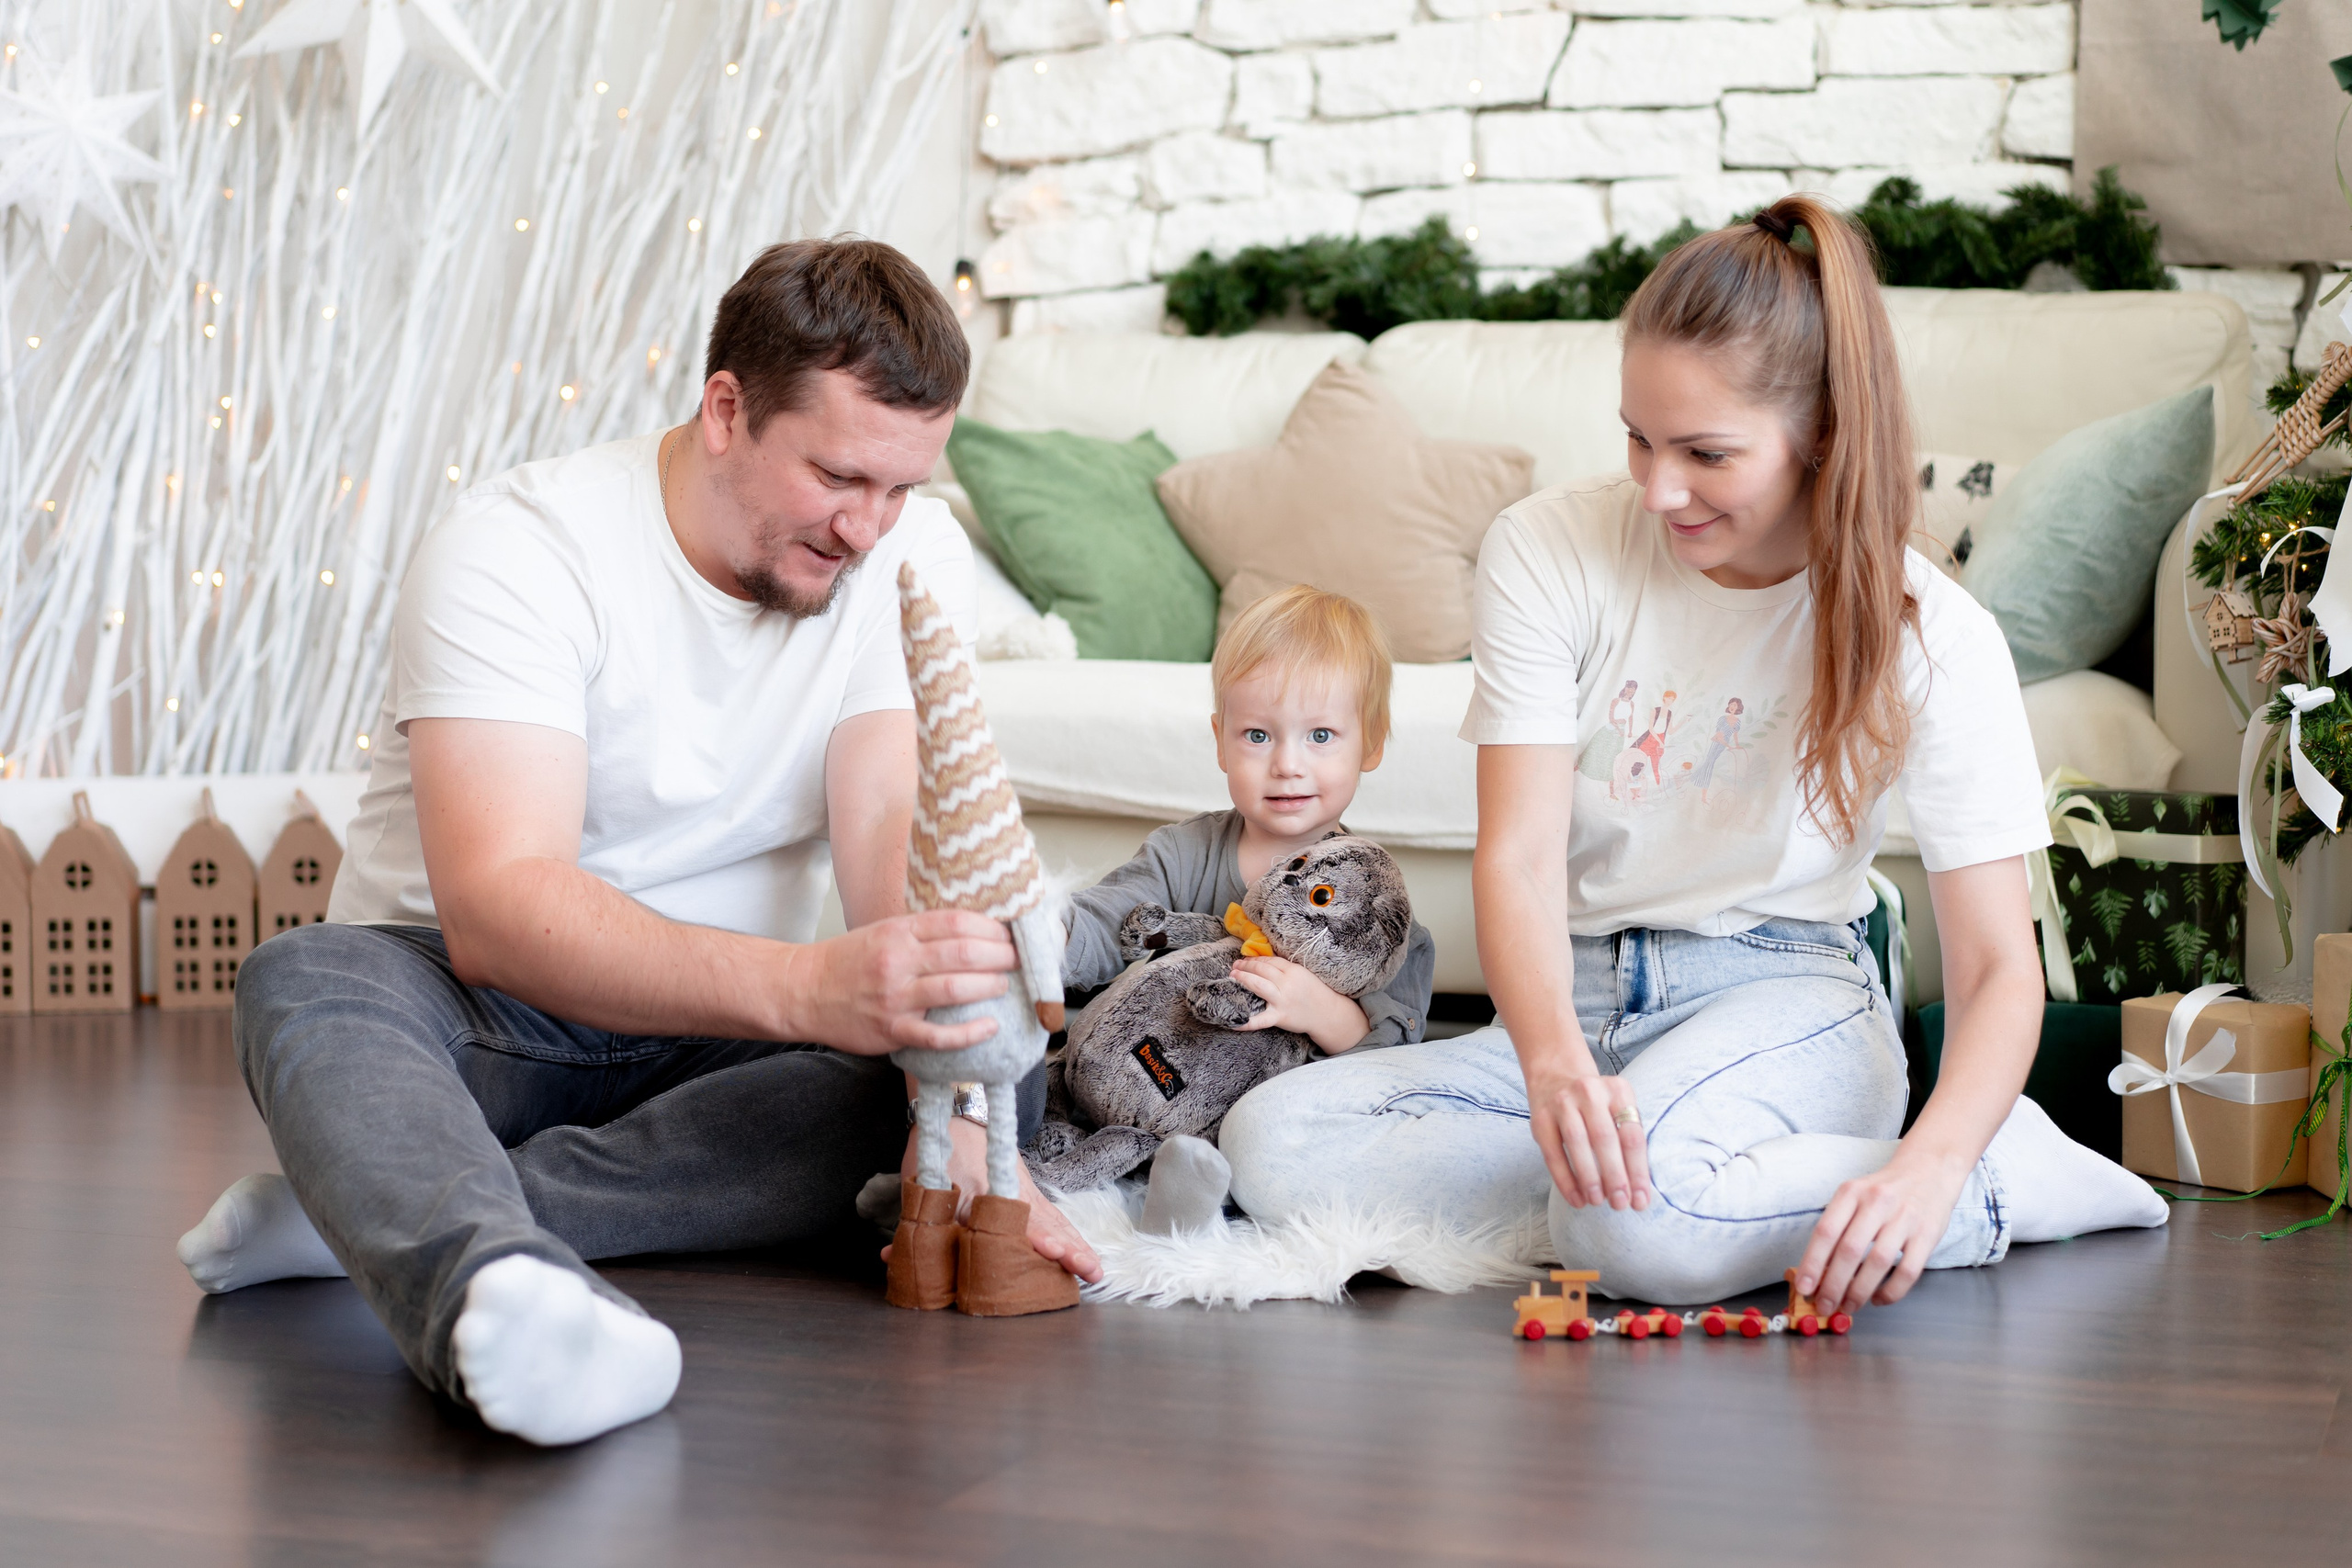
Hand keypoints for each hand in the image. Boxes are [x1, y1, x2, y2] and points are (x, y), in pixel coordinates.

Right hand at [784, 910, 1013, 1054]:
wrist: (803, 991)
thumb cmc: (849, 961)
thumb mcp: (884, 932)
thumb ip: (923, 932)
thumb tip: (974, 931)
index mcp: (899, 931)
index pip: (956, 922)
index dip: (991, 927)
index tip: (1009, 933)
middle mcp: (898, 961)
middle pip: (963, 953)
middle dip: (1001, 955)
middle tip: (1018, 960)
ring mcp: (895, 997)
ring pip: (955, 989)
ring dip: (990, 986)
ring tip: (1006, 985)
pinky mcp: (892, 1030)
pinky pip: (938, 1035)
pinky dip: (969, 1032)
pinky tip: (989, 1027)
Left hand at [889, 1119, 1102, 1282]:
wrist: (956, 1111)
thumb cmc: (941, 1151)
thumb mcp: (926, 1187)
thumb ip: (917, 1227)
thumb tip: (890, 1259)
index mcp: (995, 1194)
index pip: (1023, 1221)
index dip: (1039, 1240)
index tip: (1055, 1254)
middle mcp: (1017, 1195)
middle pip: (1050, 1226)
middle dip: (1070, 1251)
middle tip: (1091, 1272)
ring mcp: (1026, 1192)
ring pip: (1056, 1223)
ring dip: (1075, 1246)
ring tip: (1095, 1271)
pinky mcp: (1026, 1191)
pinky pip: (1053, 1216)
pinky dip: (1068, 1234)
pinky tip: (1079, 1252)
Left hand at [1227, 955, 1370, 1053]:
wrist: (1327, 1014)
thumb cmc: (1313, 992)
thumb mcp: (1301, 974)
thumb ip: (1284, 968)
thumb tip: (1261, 962)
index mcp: (1293, 970)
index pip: (1269, 961)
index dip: (1255, 959)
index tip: (1245, 959)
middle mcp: (1287, 983)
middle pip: (1261, 970)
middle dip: (1245, 966)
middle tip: (1234, 966)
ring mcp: (1282, 1000)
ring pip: (1258, 985)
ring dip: (1243, 979)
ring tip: (1232, 977)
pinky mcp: (1280, 1016)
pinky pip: (1260, 1019)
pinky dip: (1246, 1021)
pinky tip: (1233, 1021)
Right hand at [1523, 1053, 1649, 1211]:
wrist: (1556, 1074)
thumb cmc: (1596, 1103)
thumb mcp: (1617, 1108)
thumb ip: (1627, 1140)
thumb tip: (1636, 1189)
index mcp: (1618, 1090)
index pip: (1632, 1135)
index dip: (1638, 1171)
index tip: (1640, 1201)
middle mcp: (1590, 1092)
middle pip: (1605, 1138)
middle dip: (1615, 1176)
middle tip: (1620, 1204)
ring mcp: (1562, 1102)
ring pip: (1577, 1144)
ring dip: (1589, 1178)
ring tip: (1598, 1201)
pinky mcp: (1540, 1118)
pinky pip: (1553, 1154)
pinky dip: (1565, 1180)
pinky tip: (1576, 1198)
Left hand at [1793, 1151, 1969, 1315]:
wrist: (1929, 1170)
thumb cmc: (1884, 1190)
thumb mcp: (1855, 1197)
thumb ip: (1837, 1227)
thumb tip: (1817, 1271)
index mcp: (1851, 1192)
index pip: (1825, 1231)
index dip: (1812, 1263)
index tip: (1804, 1288)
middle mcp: (1876, 1203)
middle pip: (1849, 1251)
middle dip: (1833, 1285)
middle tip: (1824, 1306)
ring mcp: (1904, 1218)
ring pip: (1877, 1263)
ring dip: (1859, 1292)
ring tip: (1848, 1307)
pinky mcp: (1928, 1234)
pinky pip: (1908, 1271)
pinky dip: (1891, 1292)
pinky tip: (1879, 1299)